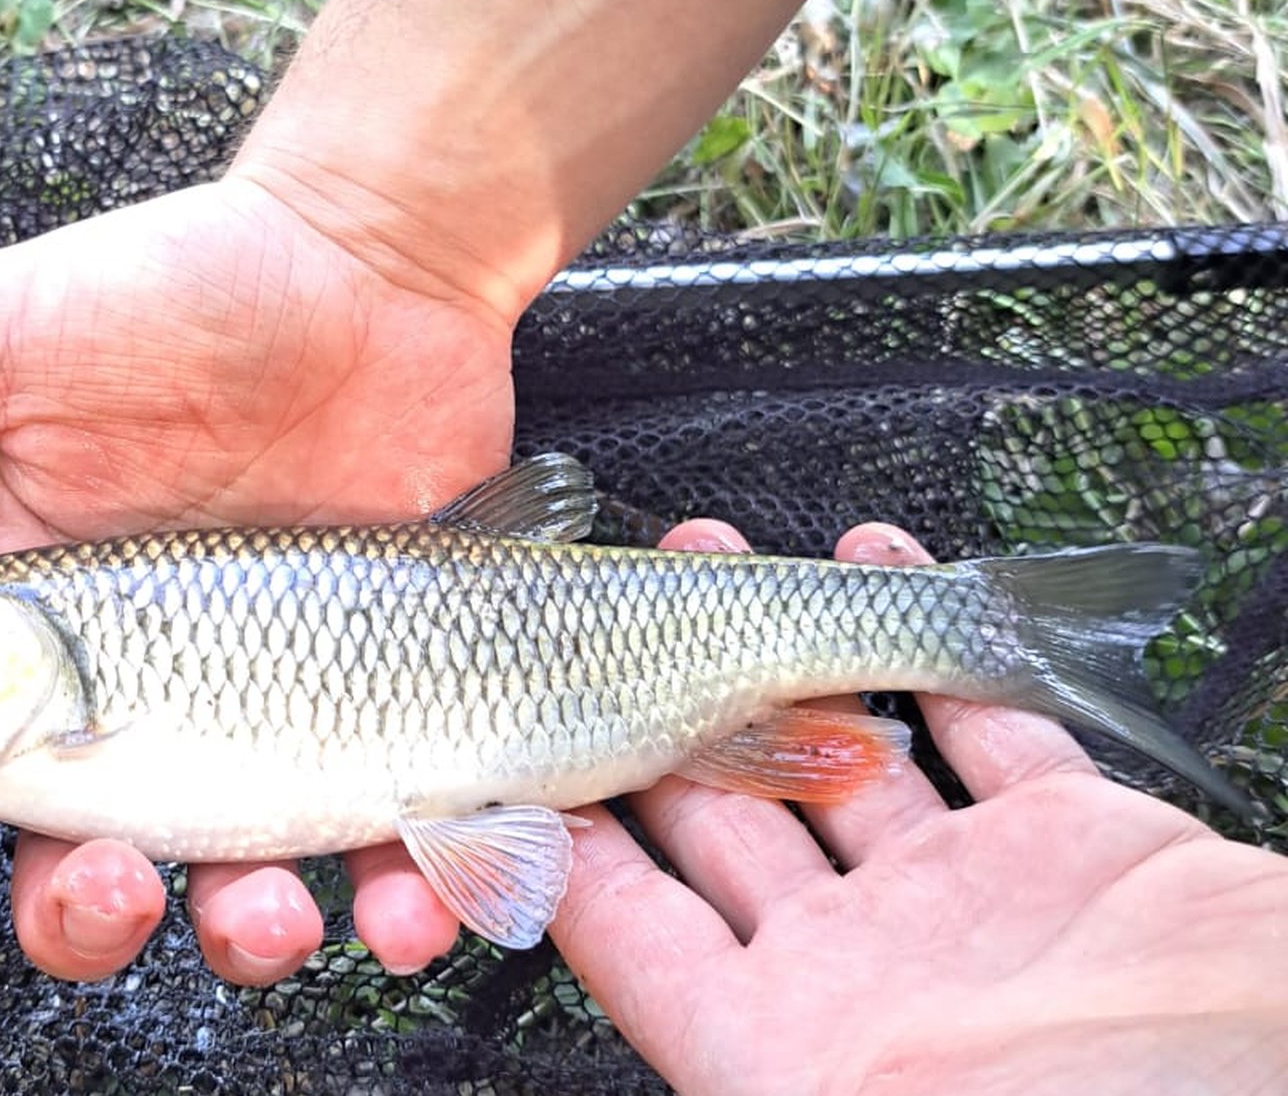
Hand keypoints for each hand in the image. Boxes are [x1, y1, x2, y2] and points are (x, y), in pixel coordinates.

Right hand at [0, 173, 515, 983]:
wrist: (374, 261)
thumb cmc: (184, 285)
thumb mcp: (3, 339)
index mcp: (25, 630)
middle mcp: (134, 690)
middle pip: (71, 863)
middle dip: (77, 917)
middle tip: (110, 885)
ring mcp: (262, 705)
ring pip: (228, 883)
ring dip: (241, 936)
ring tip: (273, 911)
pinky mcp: (377, 699)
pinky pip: (387, 842)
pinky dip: (402, 895)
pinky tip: (411, 892)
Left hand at [554, 521, 1287, 1094]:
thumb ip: (758, 1063)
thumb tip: (578, 953)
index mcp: (794, 1057)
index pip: (636, 942)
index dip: (568, 850)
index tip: (517, 757)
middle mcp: (870, 978)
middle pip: (725, 820)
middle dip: (654, 704)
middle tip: (605, 602)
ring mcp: (969, 905)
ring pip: (841, 746)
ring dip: (774, 650)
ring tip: (707, 549)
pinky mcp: (1077, 848)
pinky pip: (983, 716)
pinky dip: (928, 631)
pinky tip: (877, 555)